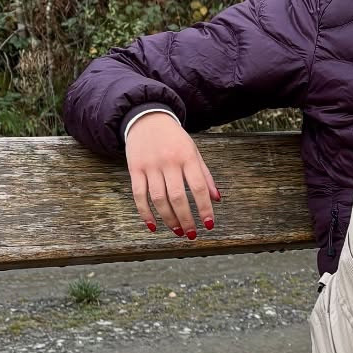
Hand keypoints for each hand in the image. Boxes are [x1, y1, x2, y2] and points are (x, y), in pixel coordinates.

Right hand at [124, 114, 220, 237]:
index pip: (198, 187)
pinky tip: (153, 225)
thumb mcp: (194, 151)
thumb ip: (205, 175)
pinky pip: (139, 195)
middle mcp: (169, 162)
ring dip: (169, 219)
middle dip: (186, 219)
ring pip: (159, 199)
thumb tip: (217, 200)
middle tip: (191, 234)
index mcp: (187, 157)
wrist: (147, 119)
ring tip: (178, 231)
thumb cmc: (175, 139)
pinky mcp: (135, 169)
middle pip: (177, 197)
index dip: (205, 208)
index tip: (209, 225)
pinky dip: (145, 212)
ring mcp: (150, 166)